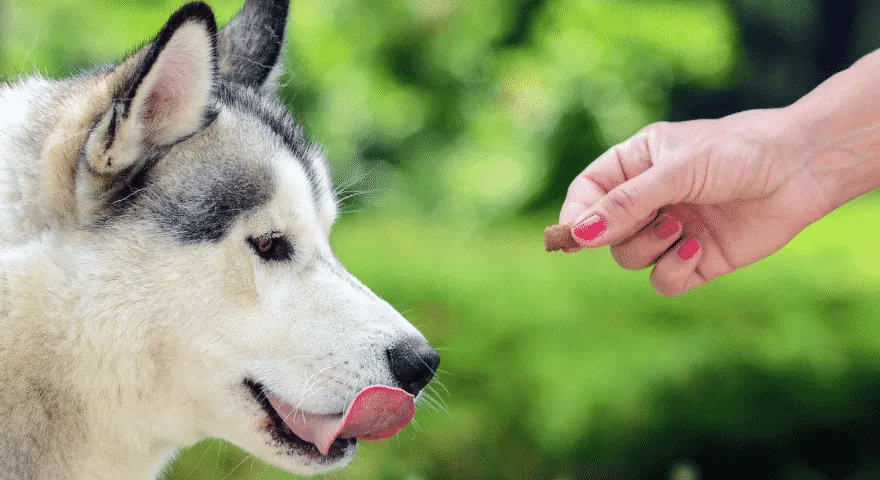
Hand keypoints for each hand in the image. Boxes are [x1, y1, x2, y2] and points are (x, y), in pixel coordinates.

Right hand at [560, 108, 833, 295]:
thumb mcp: (675, 172)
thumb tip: (577, 236)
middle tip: (649, 220)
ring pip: (630, 258)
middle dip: (620, 231)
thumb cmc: (738, 153)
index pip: (587, 193)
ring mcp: (671, 230)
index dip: (575, 216)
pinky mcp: (697, 259)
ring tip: (679, 227)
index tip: (572, 236)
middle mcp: (649, 200)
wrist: (801, 169)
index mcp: (636, 164)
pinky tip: (696, 249)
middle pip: (604, 232)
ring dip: (648, 248)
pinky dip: (672, 270)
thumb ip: (625, 205)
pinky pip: (663, 281)